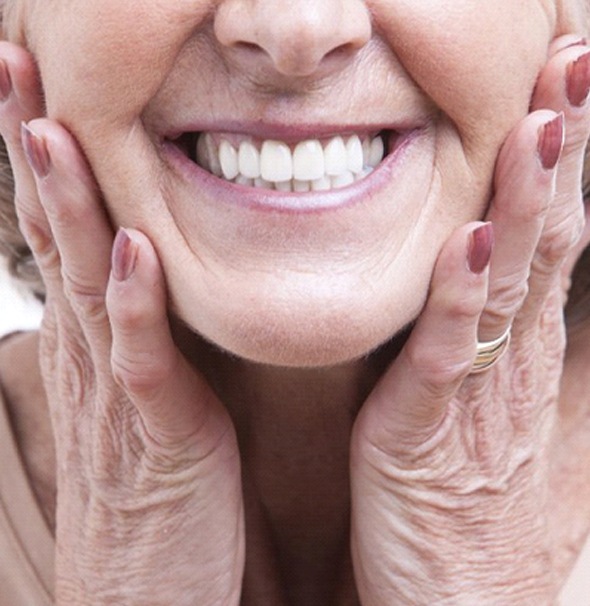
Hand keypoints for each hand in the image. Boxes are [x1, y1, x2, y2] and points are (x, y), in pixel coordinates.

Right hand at [0, 42, 243, 605]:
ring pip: (86, 284)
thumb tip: (141, 271)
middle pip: (57, 237)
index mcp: (97, 342)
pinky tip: (130, 249)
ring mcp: (118, 395)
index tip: (36, 84)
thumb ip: (139, 334)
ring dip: (69, 207)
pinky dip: (134, 304)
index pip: (63, 232)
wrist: (145, 590)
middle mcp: (94, 356)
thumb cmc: (154, 489)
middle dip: (36, 150)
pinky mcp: (158, 438)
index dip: (47, 159)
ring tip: (52, 128)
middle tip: (17, 64)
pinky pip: (143, 361)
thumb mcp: (142, 395)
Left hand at [350, 36, 589, 604]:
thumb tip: (494, 280)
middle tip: (579, 65)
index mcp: (526, 353)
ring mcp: (482, 396)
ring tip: (547, 122)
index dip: (570, 167)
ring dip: (531, 202)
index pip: (559, 241)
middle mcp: (518, 362)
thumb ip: (497, 348)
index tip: (572, 92)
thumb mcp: (498, 418)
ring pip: (514, 283)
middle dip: (568, 155)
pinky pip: (449, 354)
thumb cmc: (473, 512)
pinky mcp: (432, 433)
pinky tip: (472, 242)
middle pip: (552, 242)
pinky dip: (462, 296)